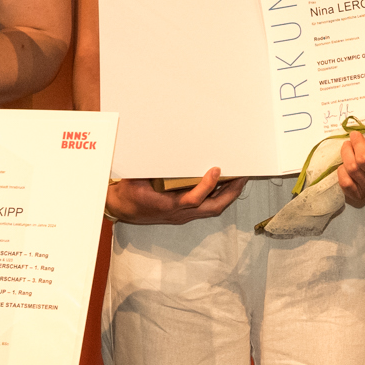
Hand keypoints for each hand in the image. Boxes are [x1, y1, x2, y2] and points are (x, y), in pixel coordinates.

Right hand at [105, 170, 244, 224]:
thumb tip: (160, 148)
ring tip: (239, 179)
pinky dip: (219, 196)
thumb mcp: (135, 178)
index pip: (192, 199)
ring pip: (212, 209)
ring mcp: (183, 216)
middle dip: (230, 192)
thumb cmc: (129, 193)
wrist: (122, 209)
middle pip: (212, 208)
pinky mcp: (184, 214)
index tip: (216, 170)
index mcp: (167, 205)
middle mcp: (179, 213)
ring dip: (228, 195)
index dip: (206, 186)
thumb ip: (150, 168)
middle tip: (242, 176)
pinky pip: (207, 207)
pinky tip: (224, 185)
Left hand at [334, 133, 364, 205]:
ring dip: (346, 154)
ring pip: (352, 168)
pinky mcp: (360, 196)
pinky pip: (346, 182)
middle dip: (355, 144)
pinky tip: (344, 166)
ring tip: (347, 147)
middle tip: (353, 137)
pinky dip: (342, 171)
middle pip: (363, 160)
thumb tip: (358, 134)